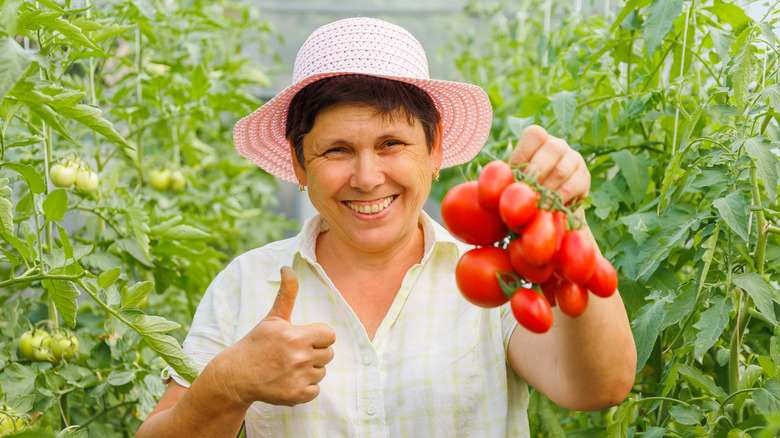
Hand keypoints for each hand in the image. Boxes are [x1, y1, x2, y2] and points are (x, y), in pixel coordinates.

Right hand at [217, 266, 335, 406]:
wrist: (236, 375)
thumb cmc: (257, 343)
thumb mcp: (273, 318)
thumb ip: (287, 293)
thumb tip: (288, 267)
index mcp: (296, 336)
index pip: (329, 335)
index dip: (318, 336)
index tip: (304, 338)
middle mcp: (299, 357)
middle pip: (328, 354)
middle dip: (315, 352)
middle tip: (294, 353)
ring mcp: (298, 378)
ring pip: (322, 372)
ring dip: (310, 370)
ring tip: (289, 367)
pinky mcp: (296, 396)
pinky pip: (316, 390)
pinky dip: (305, 387)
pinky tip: (289, 380)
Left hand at [509, 125, 589, 203]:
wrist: (545, 207)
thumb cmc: (522, 188)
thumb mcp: (511, 179)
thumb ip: (504, 175)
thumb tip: (496, 178)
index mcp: (538, 138)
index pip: (534, 134)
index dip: (523, 154)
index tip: (515, 175)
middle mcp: (558, 144)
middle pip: (552, 149)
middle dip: (536, 173)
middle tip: (527, 191)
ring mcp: (574, 158)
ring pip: (562, 169)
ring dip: (547, 188)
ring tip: (536, 202)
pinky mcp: (584, 176)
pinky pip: (574, 185)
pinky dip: (560, 198)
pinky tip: (550, 206)